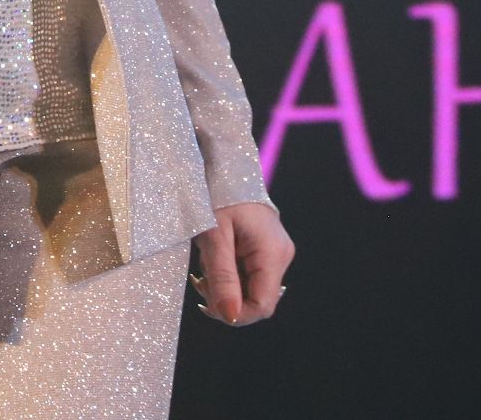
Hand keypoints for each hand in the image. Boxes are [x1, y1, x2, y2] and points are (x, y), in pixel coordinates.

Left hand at [190, 201, 292, 326]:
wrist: (223, 165)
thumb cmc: (217, 194)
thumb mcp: (214, 237)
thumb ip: (222, 278)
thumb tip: (230, 316)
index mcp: (272, 253)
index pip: (263, 305)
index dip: (236, 313)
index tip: (206, 302)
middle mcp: (280, 256)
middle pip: (258, 300)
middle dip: (227, 300)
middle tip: (200, 282)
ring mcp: (275, 253)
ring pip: (252, 290)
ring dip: (225, 288)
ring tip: (204, 270)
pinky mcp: (266, 250)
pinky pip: (250, 276)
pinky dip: (229, 277)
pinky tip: (213, 264)